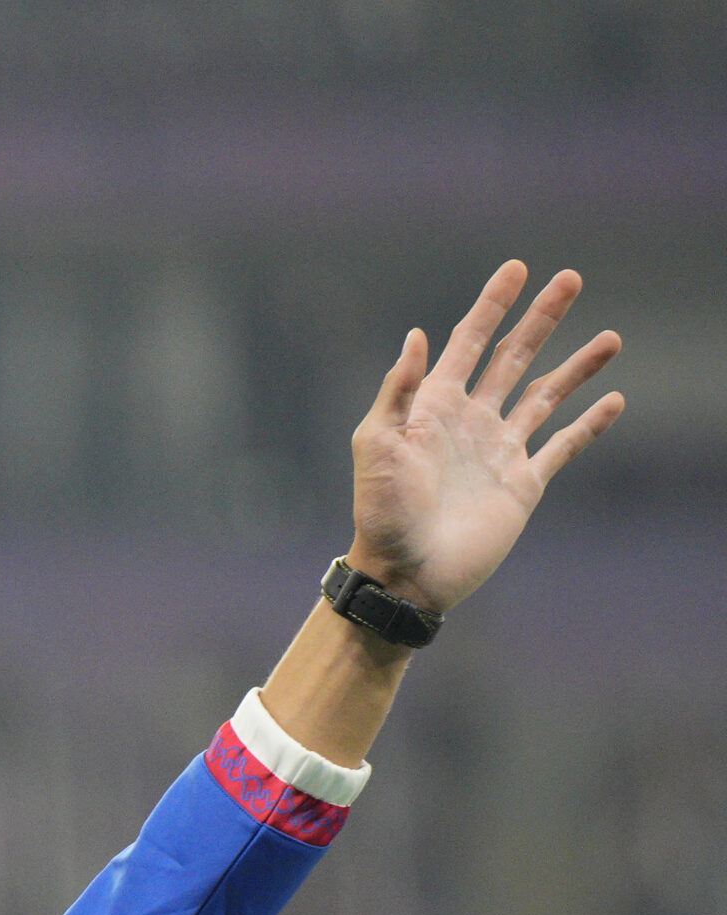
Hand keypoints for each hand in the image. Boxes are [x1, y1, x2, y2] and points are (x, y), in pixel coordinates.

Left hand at [347, 260, 623, 614]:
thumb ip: (398, 390)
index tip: (517, 268)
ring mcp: (500, 450)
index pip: (469, 342)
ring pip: (547, 395)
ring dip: (578, 367)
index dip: (492, 305)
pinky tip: (612, 401)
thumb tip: (417, 334)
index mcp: (434, 406)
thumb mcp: (376, 444)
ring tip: (612, 337)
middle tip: (570, 279)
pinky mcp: (523, 483)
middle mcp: (471, 420)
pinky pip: (562, 445)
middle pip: (515, 357)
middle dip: (541, 319)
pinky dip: (588, 424)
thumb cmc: (381, 512)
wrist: (405, 571)